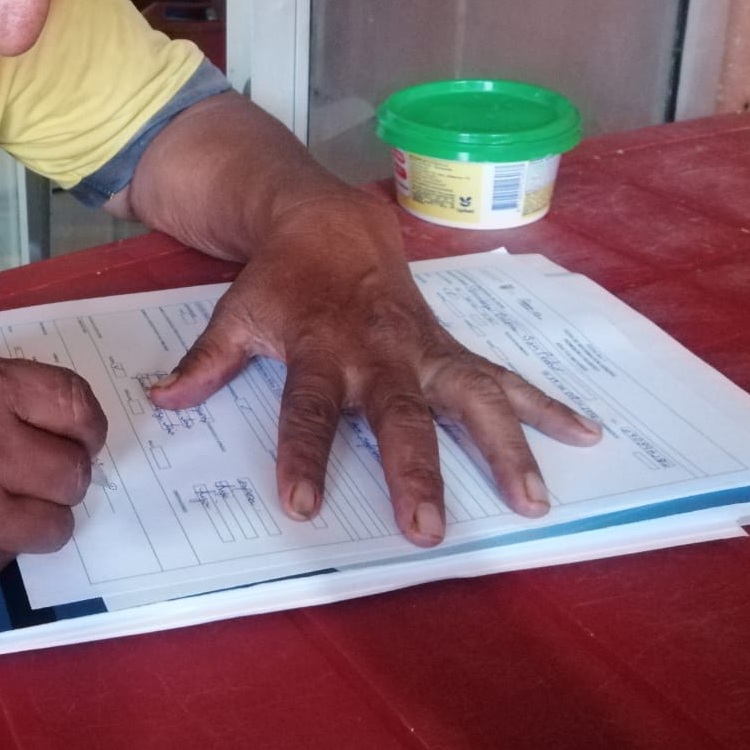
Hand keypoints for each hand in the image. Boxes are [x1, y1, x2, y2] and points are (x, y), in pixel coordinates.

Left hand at [147, 195, 602, 546]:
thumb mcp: (235, 312)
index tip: (302, 504)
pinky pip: (504, 377)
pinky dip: (546, 406)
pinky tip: (586, 434)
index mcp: (319, 348)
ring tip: (533, 499)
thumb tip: (163, 399)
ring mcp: (424, 349)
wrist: (330, 221)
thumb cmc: (280, 280)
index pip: (308, 410)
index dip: (305, 455)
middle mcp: (379, 352)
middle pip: (400, 415)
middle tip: (427, 528)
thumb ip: (206, 361)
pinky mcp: (452, 346)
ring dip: (505, 447)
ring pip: (471, 397)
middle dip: (415, 471)